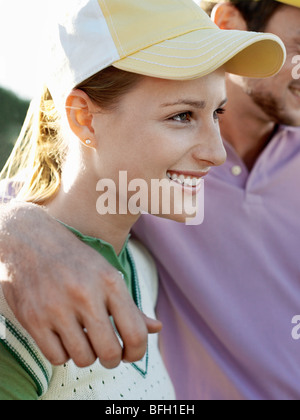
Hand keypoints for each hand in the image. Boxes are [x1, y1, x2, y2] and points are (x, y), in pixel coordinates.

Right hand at [0, 202, 161, 367]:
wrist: (30, 243)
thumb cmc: (76, 261)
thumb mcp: (107, 275)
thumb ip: (131, 306)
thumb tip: (157, 328)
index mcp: (110, 281)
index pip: (135, 333)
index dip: (137, 352)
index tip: (130, 354)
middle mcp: (85, 294)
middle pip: (110, 352)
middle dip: (112, 359)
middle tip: (108, 352)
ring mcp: (57, 307)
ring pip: (83, 358)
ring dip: (87, 355)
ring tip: (83, 339)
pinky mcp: (34, 319)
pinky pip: (57, 357)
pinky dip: (63, 354)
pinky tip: (64, 338)